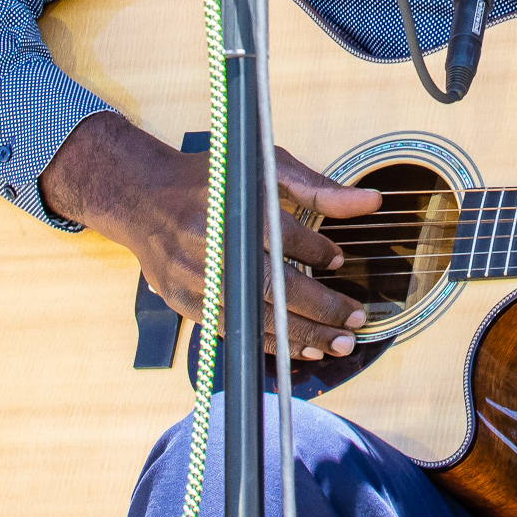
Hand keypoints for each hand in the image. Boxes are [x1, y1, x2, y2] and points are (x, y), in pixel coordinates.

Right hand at [41, 113, 381, 360]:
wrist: (142, 198)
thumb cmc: (210, 180)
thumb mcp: (265, 168)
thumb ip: (319, 188)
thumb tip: (373, 202)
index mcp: (233, 208)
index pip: (284, 236)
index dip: (317, 252)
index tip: (339, 261)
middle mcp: (212, 247)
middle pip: (274, 286)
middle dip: (320, 308)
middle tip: (355, 319)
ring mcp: (195, 280)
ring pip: (254, 317)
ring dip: (299, 336)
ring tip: (337, 344)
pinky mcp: (186, 303)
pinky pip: (235, 330)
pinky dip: (269, 342)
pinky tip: (300, 347)